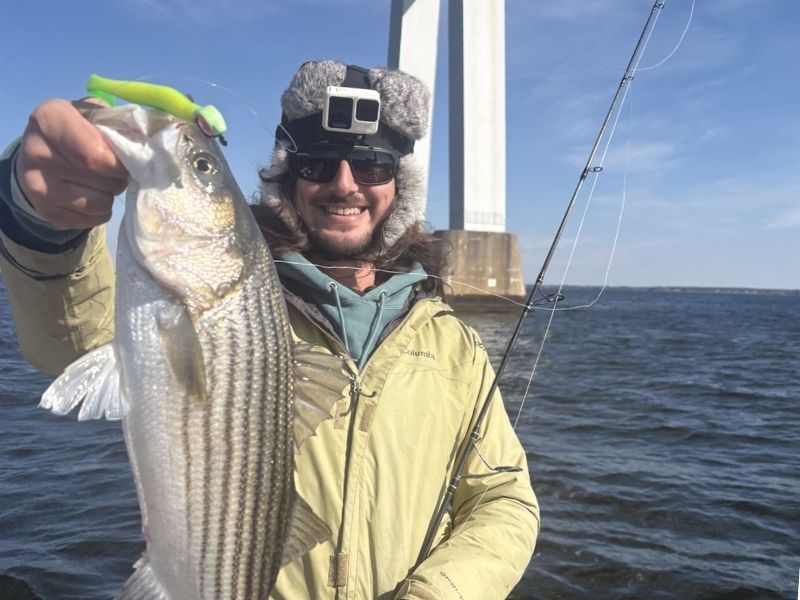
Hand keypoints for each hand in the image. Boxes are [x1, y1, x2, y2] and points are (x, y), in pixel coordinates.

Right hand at [15, 98, 128, 229]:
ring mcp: (37, 186)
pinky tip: (92, 193)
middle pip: (102, 180)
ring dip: (110, 194)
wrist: (38, 152)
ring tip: (102, 180)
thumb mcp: (91, 113)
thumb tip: (145, 145)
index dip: (120, 163)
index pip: (96, 156)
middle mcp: (37, 153)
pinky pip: (93, 219)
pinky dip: (101, 210)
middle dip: (119, 177)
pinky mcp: (46, 211)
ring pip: (100, 203)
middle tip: (116, 170)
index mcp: (49, 120)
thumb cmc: (75, 127)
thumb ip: (116, 124)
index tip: (127, 160)